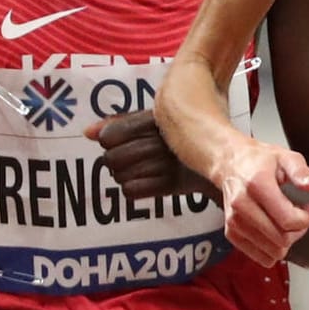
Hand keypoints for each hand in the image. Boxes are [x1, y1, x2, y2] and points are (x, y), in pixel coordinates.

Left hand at [88, 111, 210, 199]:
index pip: (110, 136)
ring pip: (120, 176)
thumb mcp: (153, 121)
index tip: (119, 141)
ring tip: (140, 169)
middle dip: (116, 161)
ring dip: (125, 175)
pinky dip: (134, 188)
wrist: (222, 156)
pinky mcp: (174, 184)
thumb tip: (86, 133)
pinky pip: (132, 191)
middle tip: (131, 158)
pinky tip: (144, 182)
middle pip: (111, 158)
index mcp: (156, 118)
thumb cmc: (180, 134)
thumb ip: (119, 124)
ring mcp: (168, 162)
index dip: (109, 140)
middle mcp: (162, 140)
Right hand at [210, 138, 308, 266]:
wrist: (231, 164)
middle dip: (298, 231)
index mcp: (257, 185)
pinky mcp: (231, 233)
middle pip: (282, 240)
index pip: (288, 220)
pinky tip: (273, 231)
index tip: (306, 207)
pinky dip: (272, 249)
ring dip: (286, 242)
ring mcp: (234, 222)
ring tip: (285, 222)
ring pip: (272, 252)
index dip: (305, 219)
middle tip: (297, 215)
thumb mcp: (286, 157)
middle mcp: (242, 206)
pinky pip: (260, 257)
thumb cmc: (260, 161)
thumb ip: (301, 171)